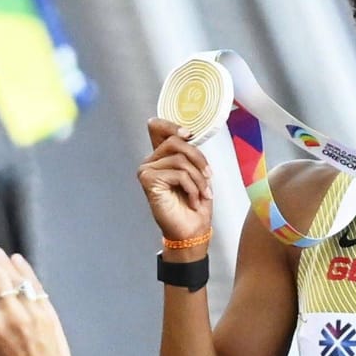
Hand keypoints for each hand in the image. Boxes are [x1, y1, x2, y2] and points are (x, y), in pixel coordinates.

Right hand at [138, 118, 214, 244]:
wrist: (192, 230)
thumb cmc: (195, 203)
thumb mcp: (197, 172)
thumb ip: (189, 153)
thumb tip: (188, 134)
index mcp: (161, 156)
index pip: (157, 128)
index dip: (171, 125)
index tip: (188, 134)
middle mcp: (151, 161)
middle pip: (176, 142)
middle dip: (198, 159)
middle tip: (209, 176)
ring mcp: (147, 171)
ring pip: (180, 159)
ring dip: (199, 179)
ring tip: (204, 193)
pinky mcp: (148, 181)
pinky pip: (178, 174)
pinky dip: (192, 188)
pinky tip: (193, 200)